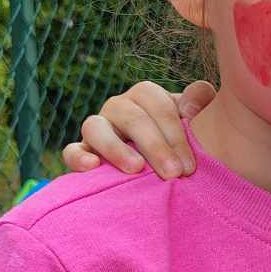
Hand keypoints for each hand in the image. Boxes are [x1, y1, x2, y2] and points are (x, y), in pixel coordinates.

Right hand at [62, 80, 214, 177]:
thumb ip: (200, 102)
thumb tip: (196, 100)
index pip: (157, 104)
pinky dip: (78, 158)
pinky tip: (93, 167)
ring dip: (116, 148)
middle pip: (132, 118)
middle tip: (173, 174)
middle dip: (155, 146)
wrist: (158, 171)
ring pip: (95, 127)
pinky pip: (71, 151)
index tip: (190, 166)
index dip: (175, 133)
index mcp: (146, 97)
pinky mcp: (81, 152)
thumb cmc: (179, 144)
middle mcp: (119, 107)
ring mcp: (97, 128)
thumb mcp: (194, 121)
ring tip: (136, 169)